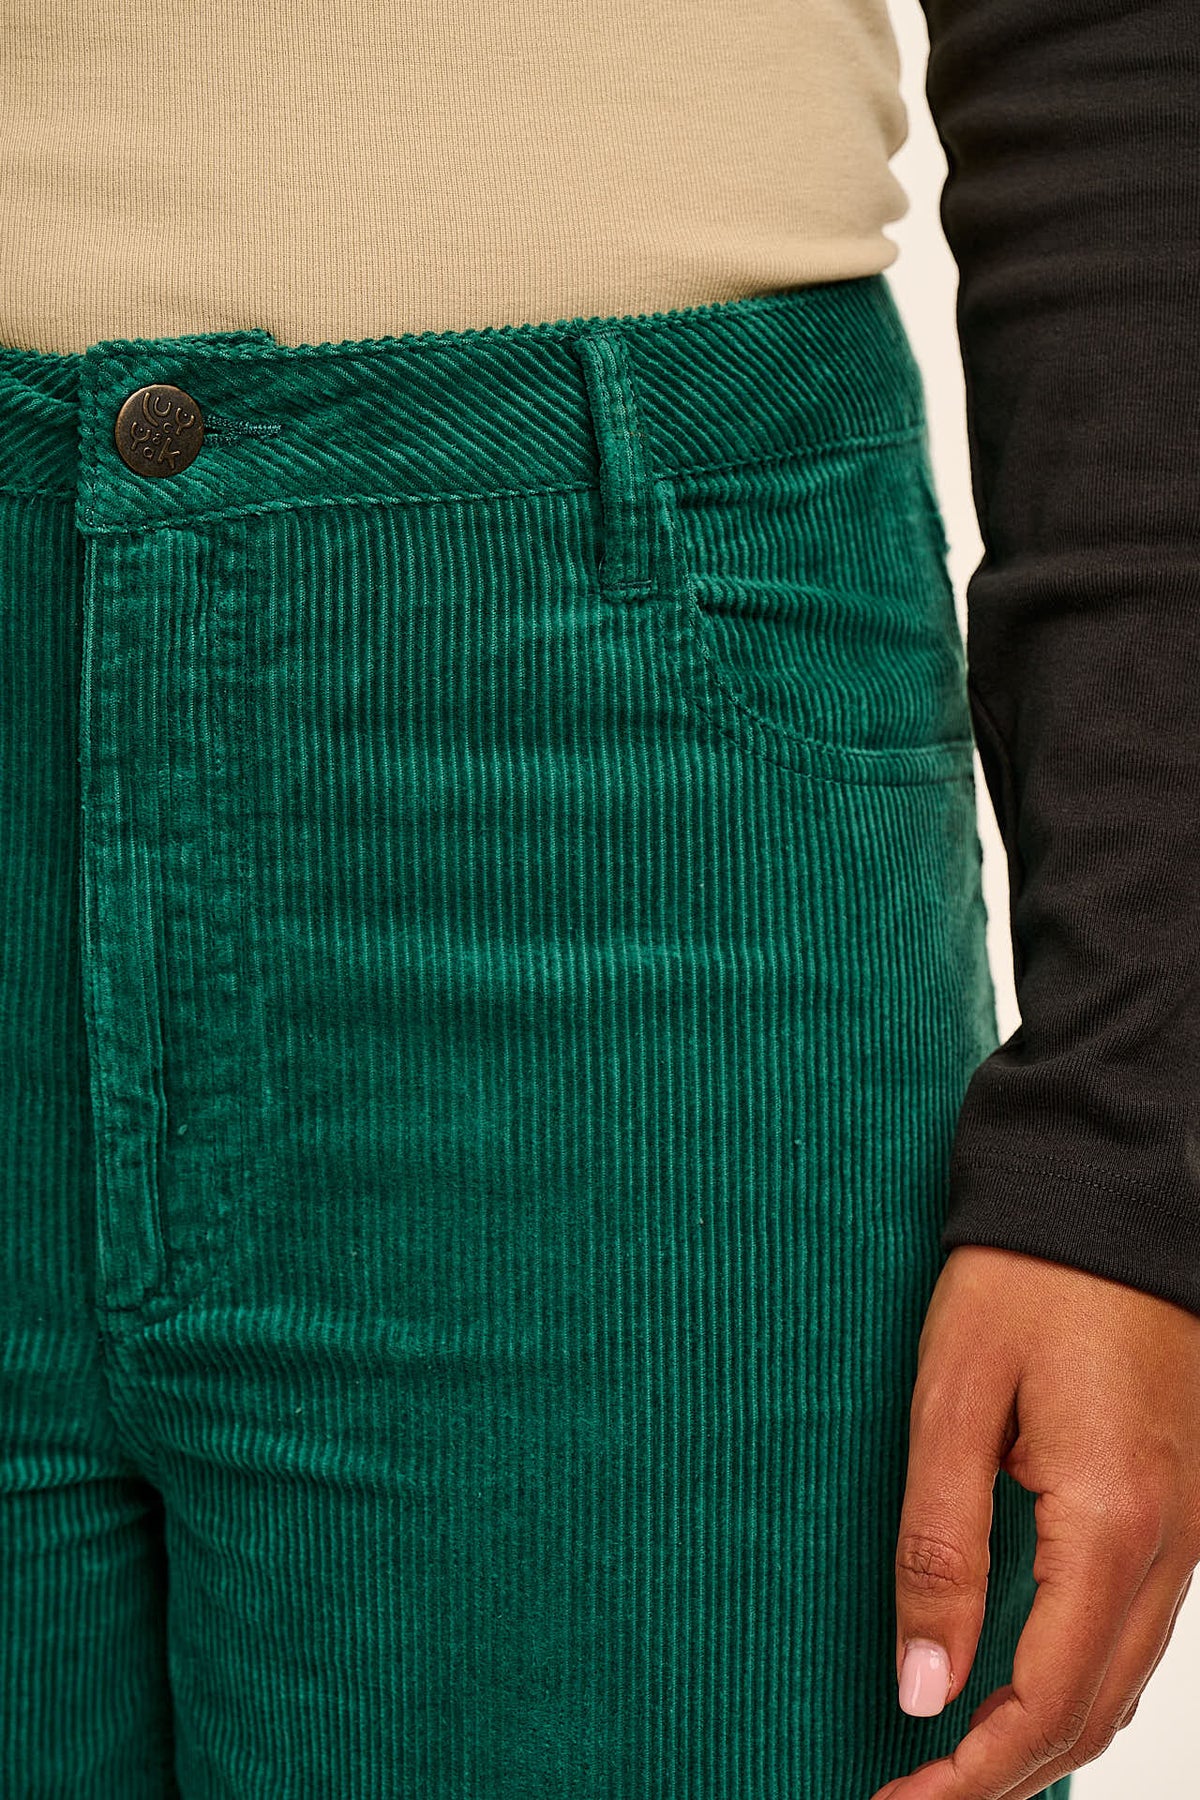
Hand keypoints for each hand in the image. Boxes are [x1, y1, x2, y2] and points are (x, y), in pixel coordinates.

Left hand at [869, 1244, 1199, 1799]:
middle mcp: (1174, 1542)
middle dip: (1006, 1775)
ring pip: (1126, 1677)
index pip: (1047, 1700)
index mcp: (1112, 1520)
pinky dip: (1083, 1679)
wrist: (1106, 1194)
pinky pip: (1141, 1626)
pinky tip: (1024, 1683)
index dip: (973, 1775)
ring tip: (954, 1762)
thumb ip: (938, 1548)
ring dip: (1046, 1736)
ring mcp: (1194, 1526)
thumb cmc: (1023, 1276)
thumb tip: (922, 1689)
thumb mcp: (954, 1398)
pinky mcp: (1186, 1503)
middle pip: (1096, 1710)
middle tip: (914, 1799)